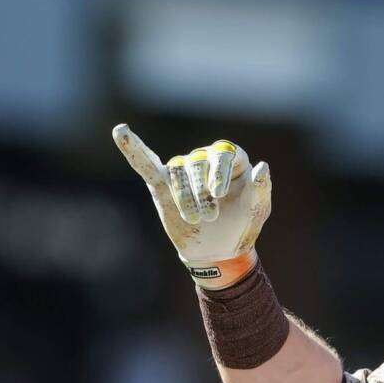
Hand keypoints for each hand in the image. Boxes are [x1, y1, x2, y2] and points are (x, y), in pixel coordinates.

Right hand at [112, 124, 272, 288]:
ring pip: (178, 171)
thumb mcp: (257, 210)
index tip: (219, 192)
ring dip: (186, 197)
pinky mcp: (162, 184)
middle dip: (203, 191)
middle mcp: (206, 160)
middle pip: (199, 162)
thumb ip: (261, 188)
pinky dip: (133, 149)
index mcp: (232, 161)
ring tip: (196, 219)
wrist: (219, 251)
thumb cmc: (241, 226)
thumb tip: (262, 166)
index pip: (223, 153)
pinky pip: (146, 163)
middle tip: (211, 217)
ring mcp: (183, 171)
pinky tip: (121, 132)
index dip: (220, 171)